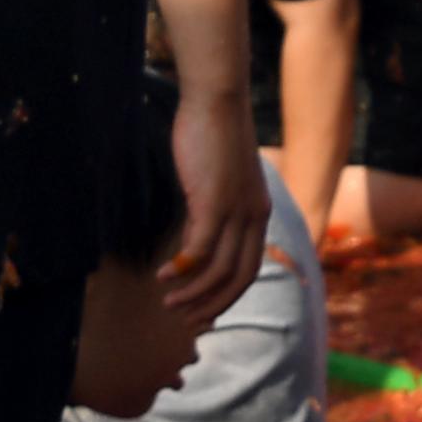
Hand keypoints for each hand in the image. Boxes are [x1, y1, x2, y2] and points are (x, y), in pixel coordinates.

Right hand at [161, 87, 268, 328]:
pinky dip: (181, 268)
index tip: (201, 314)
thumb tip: (198, 237)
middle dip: (210, 305)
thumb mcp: (219, 182)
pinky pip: (199, 249)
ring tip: (167, 301)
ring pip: (218, 270)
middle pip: (238, 279)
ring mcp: (237, 210)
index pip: (249, 270)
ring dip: (192, 293)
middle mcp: (255, 216)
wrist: (218, 102)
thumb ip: (214, 210)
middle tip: (182, 319)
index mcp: (259, 213)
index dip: (226, 298)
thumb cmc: (214, 140)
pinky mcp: (215, 201)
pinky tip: (162, 274)